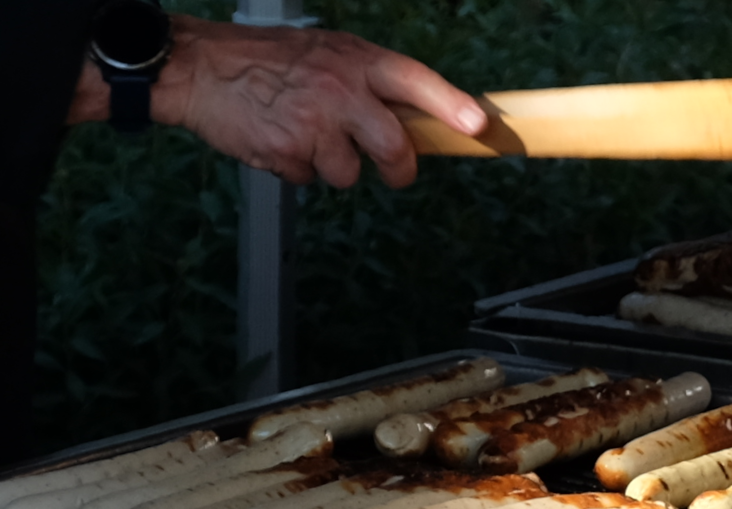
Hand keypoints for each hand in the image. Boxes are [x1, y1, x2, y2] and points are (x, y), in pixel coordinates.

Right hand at [69, 15, 486, 187]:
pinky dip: (298, 169)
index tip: (477, 125)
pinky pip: (310, 178)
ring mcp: (313, 123)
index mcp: (356, 60)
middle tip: (395, 171)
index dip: (450, 105)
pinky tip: (279, 140)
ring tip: (305, 135)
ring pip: (348, 173)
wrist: (202, 68)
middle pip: (393, 147)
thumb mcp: (329, 54)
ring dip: (332, 166)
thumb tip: (412, 121)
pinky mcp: (287, 152)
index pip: (415, 80)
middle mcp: (340, 90)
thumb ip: (368, 83)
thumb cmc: (272, 61)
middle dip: (399, 169)